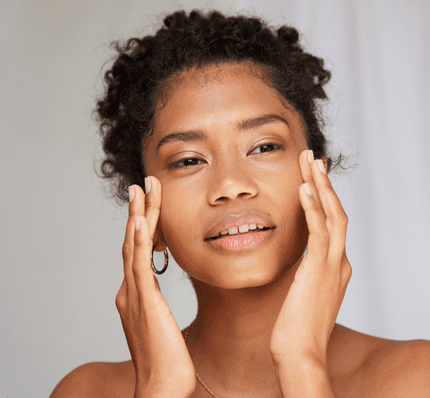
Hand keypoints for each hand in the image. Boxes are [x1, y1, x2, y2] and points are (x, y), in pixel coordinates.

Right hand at [116, 176, 195, 396]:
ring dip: (139, 216)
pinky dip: (139, 242)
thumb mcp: (160, 325)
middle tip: (142, 185)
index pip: (138, 252)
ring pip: (135, 247)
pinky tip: (141, 221)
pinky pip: (140, 267)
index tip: (149, 204)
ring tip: (141, 189)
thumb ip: (156, 308)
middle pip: (133, 242)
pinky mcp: (144, 303)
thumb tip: (159, 301)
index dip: (142, 226)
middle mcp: (130, 291)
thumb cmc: (166, 361)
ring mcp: (134, 295)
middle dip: (139, 211)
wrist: (161, 386)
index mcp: (135, 295)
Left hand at [270, 150, 351, 365]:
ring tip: (310, 161)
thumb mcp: (305, 294)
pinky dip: (313, 207)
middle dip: (325, 183)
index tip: (313, 178)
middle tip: (313, 158)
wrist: (300, 355)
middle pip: (337, 211)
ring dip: (321, 186)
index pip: (334, 224)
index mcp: (337, 267)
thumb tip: (298, 263)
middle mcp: (340, 262)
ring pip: (333, 215)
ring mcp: (332, 265)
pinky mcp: (318, 270)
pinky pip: (319, 231)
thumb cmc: (297, 328)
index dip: (325, 198)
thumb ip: (306, 274)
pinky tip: (304, 188)